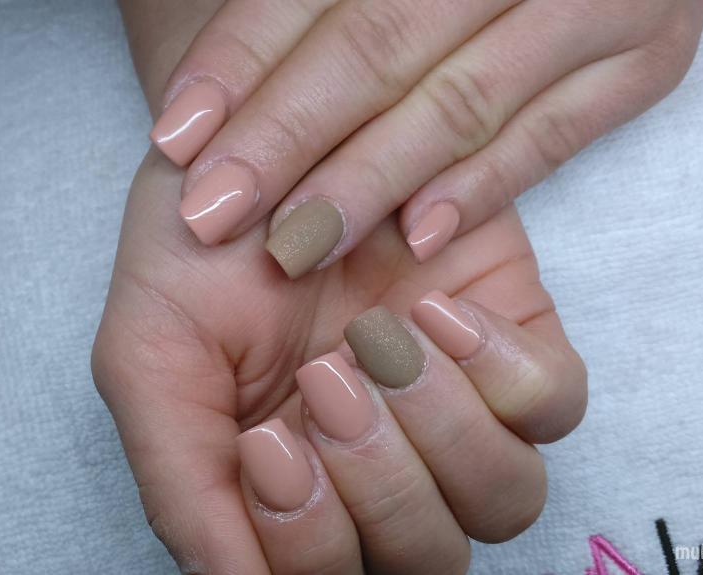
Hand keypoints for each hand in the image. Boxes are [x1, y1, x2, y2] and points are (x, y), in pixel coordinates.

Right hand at [92, 153, 586, 572]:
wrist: (255, 135)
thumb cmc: (194, 246)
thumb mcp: (150, 362)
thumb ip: (183, 487)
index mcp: (293, 492)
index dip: (308, 542)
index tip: (266, 442)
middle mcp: (380, 465)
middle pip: (427, 557)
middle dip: (374, 480)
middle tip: (323, 378)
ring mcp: (454, 407)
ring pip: (506, 498)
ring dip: (437, 428)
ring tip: (374, 339)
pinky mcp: (511, 340)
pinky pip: (553, 405)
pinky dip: (498, 369)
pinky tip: (432, 311)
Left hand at [149, 0, 702, 273]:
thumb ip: (311, 12)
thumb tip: (200, 95)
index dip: (239, 61)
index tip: (177, 136)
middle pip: (376, 45)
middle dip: (286, 134)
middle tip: (214, 209)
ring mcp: (592, 1)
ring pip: (458, 100)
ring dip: (367, 178)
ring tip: (292, 242)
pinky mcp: (644, 62)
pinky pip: (553, 137)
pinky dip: (482, 188)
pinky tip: (413, 237)